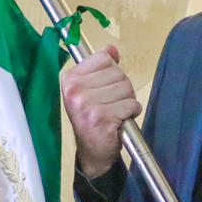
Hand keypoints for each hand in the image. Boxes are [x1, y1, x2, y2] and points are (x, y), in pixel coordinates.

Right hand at [61, 45, 141, 178]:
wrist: (92, 152)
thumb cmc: (92, 118)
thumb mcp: (91, 89)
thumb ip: (101, 67)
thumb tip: (112, 49)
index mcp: (70, 79)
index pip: (104, 58)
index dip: (111, 73)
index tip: (104, 88)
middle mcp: (75, 90)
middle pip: (118, 73)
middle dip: (122, 88)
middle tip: (111, 104)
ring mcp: (87, 104)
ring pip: (126, 88)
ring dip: (127, 101)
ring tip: (115, 112)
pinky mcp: (101, 118)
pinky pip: (130, 104)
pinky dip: (131, 112)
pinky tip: (120, 120)